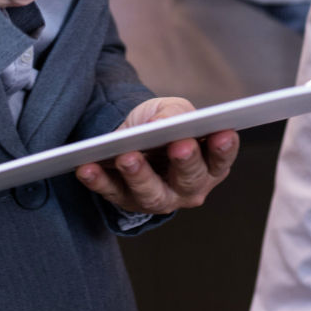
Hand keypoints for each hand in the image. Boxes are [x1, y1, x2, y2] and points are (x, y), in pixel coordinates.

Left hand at [74, 98, 237, 213]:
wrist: (133, 134)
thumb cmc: (162, 124)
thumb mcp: (172, 110)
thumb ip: (173, 115)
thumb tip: (159, 125)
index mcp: (208, 165)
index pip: (221, 160)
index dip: (224, 149)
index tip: (223, 133)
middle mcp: (187, 188)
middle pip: (189, 181)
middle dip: (185, 162)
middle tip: (180, 144)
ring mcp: (157, 198)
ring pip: (151, 194)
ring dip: (139, 176)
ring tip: (128, 156)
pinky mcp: (125, 200)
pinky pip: (111, 192)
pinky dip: (99, 181)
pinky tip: (87, 167)